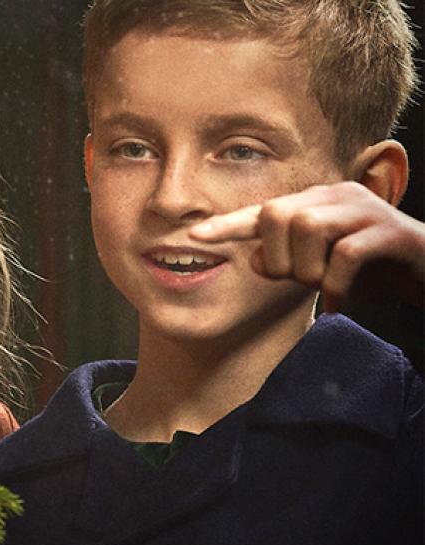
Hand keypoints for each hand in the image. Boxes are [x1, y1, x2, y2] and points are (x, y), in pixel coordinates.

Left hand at [189, 182, 424, 310]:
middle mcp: (339, 197)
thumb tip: (254, 259)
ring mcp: (367, 210)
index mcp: (316, 204)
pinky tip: (342, 303)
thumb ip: (286, 263)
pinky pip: (346, 254)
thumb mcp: (321, 271)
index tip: (193, 238)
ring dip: (310, 269)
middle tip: (302, 282)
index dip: (227, 225)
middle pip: (279, 215)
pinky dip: (337, 285)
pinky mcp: (393, 232)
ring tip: (327, 288)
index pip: (262, 211)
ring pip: (309, 228)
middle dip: (280, 258)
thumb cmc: (372, 273)